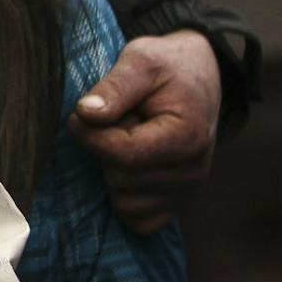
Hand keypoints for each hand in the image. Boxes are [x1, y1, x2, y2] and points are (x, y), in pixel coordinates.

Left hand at [69, 28, 219, 232]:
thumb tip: (86, 113)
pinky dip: (124, 196)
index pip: (122, 154)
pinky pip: (138, 220)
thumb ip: (114, 86)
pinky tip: (128, 165)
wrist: (197, 77)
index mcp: (188, 137)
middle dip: (106, 150)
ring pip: (125, 203)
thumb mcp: (141, 61)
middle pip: (121, 179)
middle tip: (120, 123)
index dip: (91, 135)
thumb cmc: (167, 67)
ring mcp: (187, 191)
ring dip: (114, 172)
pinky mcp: (176, 203)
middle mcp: (194, 171)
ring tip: (129, 139)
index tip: (83, 113)